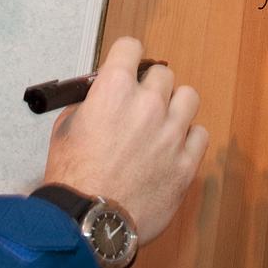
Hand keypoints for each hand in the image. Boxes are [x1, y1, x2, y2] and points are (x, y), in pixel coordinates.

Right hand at [42, 36, 208, 244]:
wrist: (88, 220)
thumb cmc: (73, 178)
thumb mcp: (66, 128)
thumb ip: (89, 104)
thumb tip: (100, 97)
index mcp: (113, 89)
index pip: (131, 47)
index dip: (127, 56)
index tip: (128, 65)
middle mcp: (147, 104)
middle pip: (162, 73)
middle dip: (150, 86)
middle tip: (140, 105)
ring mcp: (171, 132)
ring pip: (189, 97)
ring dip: (175, 106)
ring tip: (162, 124)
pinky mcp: (186, 162)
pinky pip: (201, 134)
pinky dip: (189, 138)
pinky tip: (173, 148)